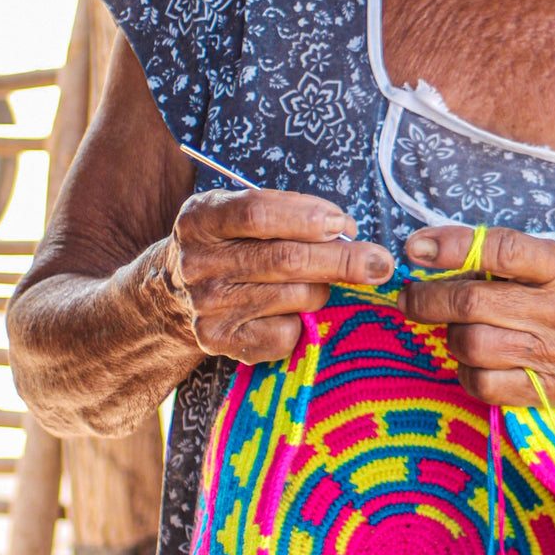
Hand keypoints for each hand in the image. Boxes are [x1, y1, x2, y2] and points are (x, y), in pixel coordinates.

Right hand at [163, 188, 394, 364]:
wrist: (173, 296)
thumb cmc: (230, 244)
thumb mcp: (240, 213)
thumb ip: (289, 213)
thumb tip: (347, 232)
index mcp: (201, 219)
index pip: (258, 213)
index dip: (307, 217)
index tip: (343, 224)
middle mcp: (198, 263)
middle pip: (285, 260)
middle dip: (343, 260)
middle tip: (380, 262)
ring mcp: (208, 306)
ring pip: (296, 296)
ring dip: (324, 288)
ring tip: (318, 281)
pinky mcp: (220, 342)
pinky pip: (287, 334)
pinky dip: (302, 322)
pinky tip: (290, 310)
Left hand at [395, 225, 554, 406]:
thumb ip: (518, 253)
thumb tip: (444, 249)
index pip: (503, 251)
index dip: (453, 247)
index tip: (417, 247)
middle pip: (474, 304)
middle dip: (427, 298)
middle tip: (410, 294)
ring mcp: (553, 354)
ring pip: (472, 345)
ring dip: (447, 333)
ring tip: (451, 324)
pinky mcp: (546, 389)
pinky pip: (484, 385)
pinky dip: (464, 370)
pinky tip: (471, 357)